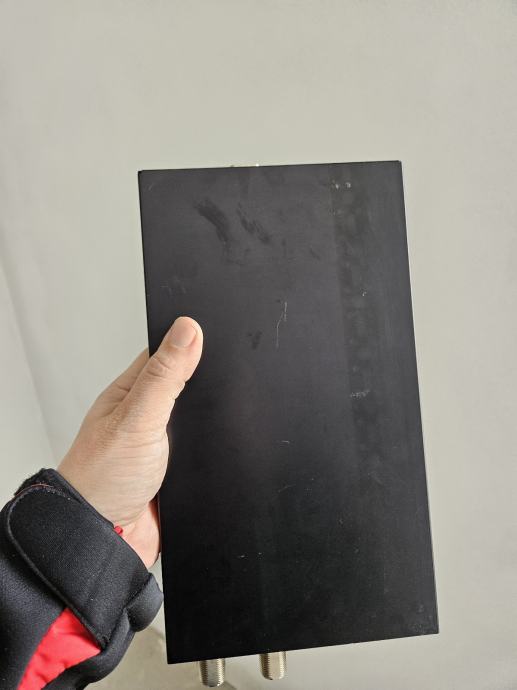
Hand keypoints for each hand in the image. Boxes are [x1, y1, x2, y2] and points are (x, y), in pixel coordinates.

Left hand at [58, 317, 202, 567]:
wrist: (104, 543)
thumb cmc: (101, 479)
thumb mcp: (138, 417)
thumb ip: (165, 375)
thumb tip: (188, 328)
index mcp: (132, 392)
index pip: (166, 353)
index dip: (192, 342)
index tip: (216, 336)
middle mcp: (147, 415)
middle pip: (189, 386)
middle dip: (209, 386)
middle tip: (223, 383)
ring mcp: (164, 444)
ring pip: (202, 422)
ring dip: (213, 423)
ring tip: (221, 419)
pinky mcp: (179, 472)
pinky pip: (207, 453)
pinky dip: (216, 452)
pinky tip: (221, 450)